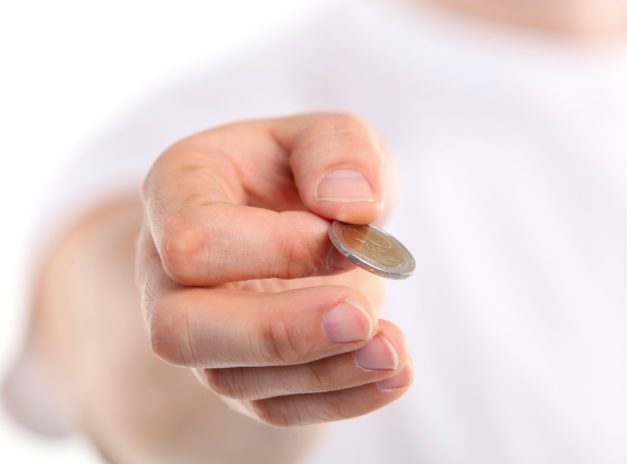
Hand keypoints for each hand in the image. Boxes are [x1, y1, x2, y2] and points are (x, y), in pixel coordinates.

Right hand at [135, 113, 413, 426]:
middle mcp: (168, 269)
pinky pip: (274, 406)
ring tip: (393, 351)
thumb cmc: (308, 171)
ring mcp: (201, 329)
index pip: (194, 241)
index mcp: (177, 191)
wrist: (301, 217)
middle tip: (361, 317)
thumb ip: (339, 148)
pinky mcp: (241, 370)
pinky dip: (339, 398)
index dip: (275, 248)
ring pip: (232, 378)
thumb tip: (348, 204)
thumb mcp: (330, 134)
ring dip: (321, 373)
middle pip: (182, 329)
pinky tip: (392, 375)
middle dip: (277, 332)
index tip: (346, 238)